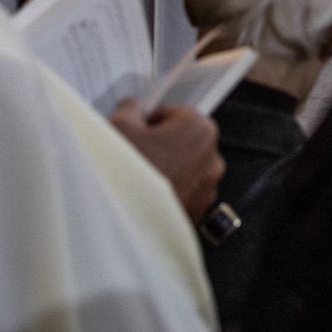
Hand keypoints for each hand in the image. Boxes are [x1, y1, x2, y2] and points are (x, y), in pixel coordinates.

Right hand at [110, 101, 222, 216]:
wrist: (122, 223)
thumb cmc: (125, 171)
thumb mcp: (120, 125)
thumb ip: (130, 109)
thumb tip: (132, 108)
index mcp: (200, 129)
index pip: (172, 113)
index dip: (148, 121)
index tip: (134, 131)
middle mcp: (212, 159)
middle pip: (179, 142)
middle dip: (157, 145)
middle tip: (132, 154)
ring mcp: (207, 189)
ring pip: (181, 169)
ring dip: (162, 169)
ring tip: (136, 177)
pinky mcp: (197, 214)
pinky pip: (181, 194)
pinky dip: (165, 192)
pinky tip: (142, 194)